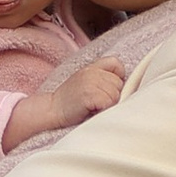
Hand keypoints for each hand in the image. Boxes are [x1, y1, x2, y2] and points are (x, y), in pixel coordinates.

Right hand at [5, 58, 124, 149]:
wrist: (51, 111)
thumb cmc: (70, 103)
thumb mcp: (85, 83)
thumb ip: (101, 79)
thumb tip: (124, 87)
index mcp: (92, 67)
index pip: (117, 65)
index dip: (116, 78)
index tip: (105, 90)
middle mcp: (92, 71)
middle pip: (119, 84)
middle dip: (112, 95)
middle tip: (96, 103)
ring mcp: (91, 82)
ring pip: (116, 95)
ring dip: (108, 105)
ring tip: (93, 107)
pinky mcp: (90, 94)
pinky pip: (109, 102)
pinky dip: (103, 110)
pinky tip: (92, 111)